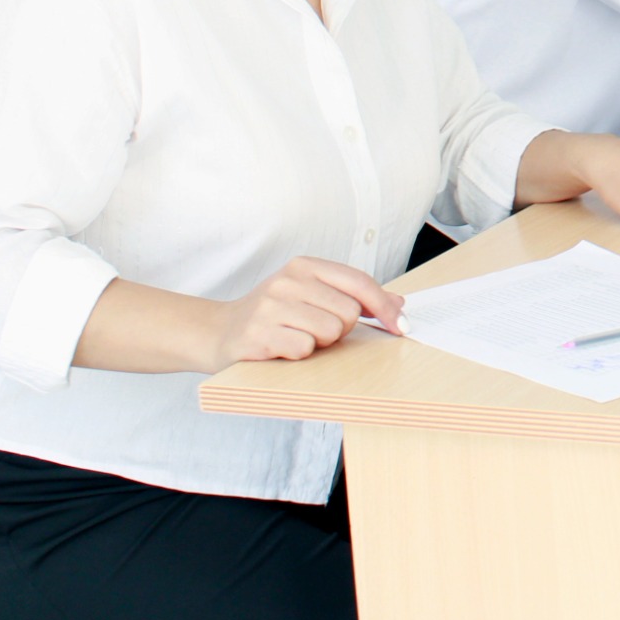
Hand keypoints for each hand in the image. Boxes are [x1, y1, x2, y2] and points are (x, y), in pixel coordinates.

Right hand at [207, 257, 404, 368]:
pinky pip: (305, 349)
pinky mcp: (258, 334)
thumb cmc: (274, 315)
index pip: (360, 282)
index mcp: (304, 265)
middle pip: (349, 312)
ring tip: (296, 336)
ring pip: (330, 331)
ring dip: (319, 342)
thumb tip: (399, 305)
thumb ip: (353, 296)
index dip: (385, 307)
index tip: (400, 326)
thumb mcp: (311, 295)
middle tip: (314, 329)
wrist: (219, 332)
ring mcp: (271, 306)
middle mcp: (287, 280)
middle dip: (340, 329)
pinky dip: (299, 354)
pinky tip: (281, 347)